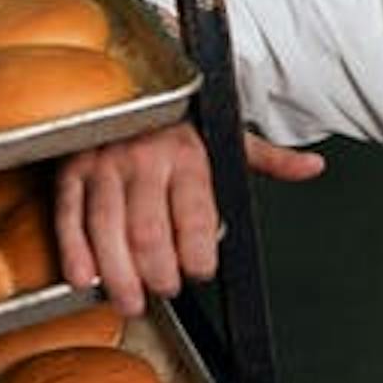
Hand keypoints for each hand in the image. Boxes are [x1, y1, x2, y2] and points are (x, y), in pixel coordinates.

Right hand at [54, 123, 325, 315]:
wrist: (129, 81)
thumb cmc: (181, 118)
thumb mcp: (227, 132)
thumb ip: (268, 157)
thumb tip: (313, 167)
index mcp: (188, 151)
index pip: (196, 213)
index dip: (199, 251)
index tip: (201, 270)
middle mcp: (145, 156)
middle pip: (149, 230)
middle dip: (158, 271)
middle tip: (166, 291)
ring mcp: (104, 162)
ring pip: (108, 228)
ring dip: (118, 274)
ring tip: (131, 301)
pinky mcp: (72, 169)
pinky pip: (69, 215)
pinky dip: (75, 251)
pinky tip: (85, 279)